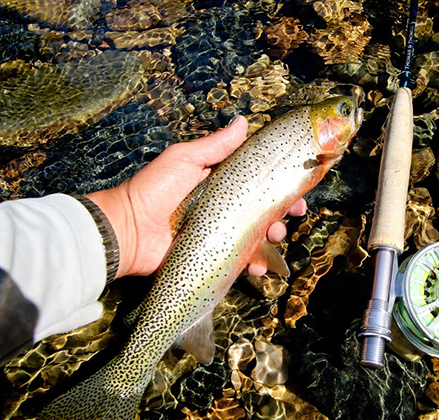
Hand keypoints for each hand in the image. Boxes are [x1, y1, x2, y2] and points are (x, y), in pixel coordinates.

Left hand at [86, 116, 306, 278]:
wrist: (127, 230)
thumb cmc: (153, 190)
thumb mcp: (184, 160)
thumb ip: (214, 146)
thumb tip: (243, 121)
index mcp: (220, 184)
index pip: (258, 183)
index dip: (281, 185)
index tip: (298, 187)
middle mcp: (223, 209)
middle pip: (264, 211)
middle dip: (284, 213)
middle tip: (295, 213)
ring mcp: (220, 235)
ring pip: (258, 237)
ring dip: (273, 238)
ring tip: (275, 236)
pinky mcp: (215, 258)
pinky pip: (241, 262)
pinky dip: (254, 265)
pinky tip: (258, 266)